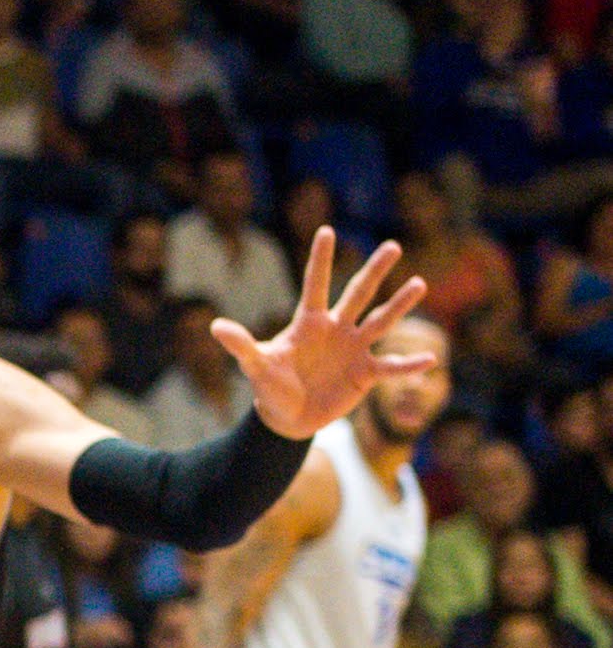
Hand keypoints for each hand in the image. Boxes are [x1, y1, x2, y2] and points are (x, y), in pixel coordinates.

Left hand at [214, 230, 435, 438]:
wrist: (288, 417)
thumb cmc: (271, 386)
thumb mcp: (256, 366)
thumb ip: (241, 345)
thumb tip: (215, 326)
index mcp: (309, 322)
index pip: (315, 285)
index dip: (320, 259)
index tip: (326, 230)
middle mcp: (337, 329)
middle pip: (358, 294)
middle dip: (375, 271)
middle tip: (393, 245)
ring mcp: (354, 349)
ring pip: (380, 321)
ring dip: (400, 305)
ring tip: (419, 283)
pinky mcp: (365, 374)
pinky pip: (391, 367)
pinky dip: (409, 364)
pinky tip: (431, 358)